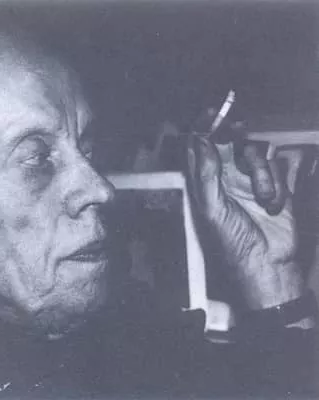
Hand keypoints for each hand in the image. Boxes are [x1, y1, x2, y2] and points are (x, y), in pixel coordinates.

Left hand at [186, 135, 304, 310]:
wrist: (269, 265)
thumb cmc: (233, 243)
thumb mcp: (212, 209)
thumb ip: (205, 174)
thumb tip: (199, 140)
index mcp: (204, 183)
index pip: (200, 148)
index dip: (203, 128)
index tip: (209, 113)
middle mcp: (225, 178)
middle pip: (228, 142)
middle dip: (232, 132)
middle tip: (236, 127)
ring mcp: (251, 181)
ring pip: (255, 153)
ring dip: (260, 172)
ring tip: (262, 199)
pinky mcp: (276, 186)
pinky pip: (277, 168)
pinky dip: (276, 184)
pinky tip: (273, 205)